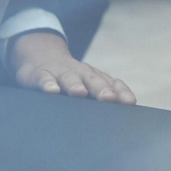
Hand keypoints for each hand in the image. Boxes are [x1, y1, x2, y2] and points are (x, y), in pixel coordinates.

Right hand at [11, 31, 136, 104]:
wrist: (41, 57)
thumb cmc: (70, 78)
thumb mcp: (86, 83)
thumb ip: (102, 95)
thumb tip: (123, 113)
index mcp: (94, 77)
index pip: (111, 83)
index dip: (121, 92)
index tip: (129, 103)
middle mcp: (80, 73)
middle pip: (93, 80)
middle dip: (101, 89)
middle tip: (109, 98)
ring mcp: (60, 73)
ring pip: (69, 78)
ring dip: (75, 85)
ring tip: (80, 93)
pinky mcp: (41, 74)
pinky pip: (45, 79)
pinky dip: (48, 84)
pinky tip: (52, 91)